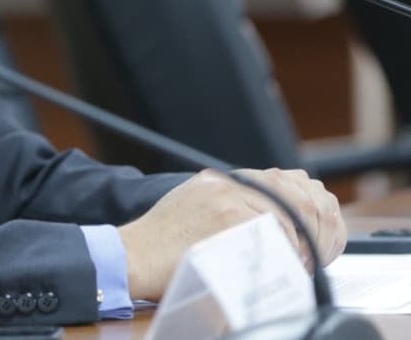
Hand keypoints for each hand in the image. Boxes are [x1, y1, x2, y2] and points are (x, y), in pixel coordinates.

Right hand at [118, 168, 343, 301]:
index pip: (277, 180)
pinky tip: (286, 264)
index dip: (301, 205)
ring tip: (299, 261)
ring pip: (287, 212)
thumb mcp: (191, 211)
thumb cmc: (160, 245)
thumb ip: (225, 209)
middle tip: (310, 250)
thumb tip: (267, 227)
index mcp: (216, 180)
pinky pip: (274, 230)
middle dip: (310, 222)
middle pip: (289, 191)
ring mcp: (226, 198)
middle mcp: (223, 183)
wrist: (133, 255)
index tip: (307, 229)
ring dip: (301, 240)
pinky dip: (287, 249)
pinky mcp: (228, 218)